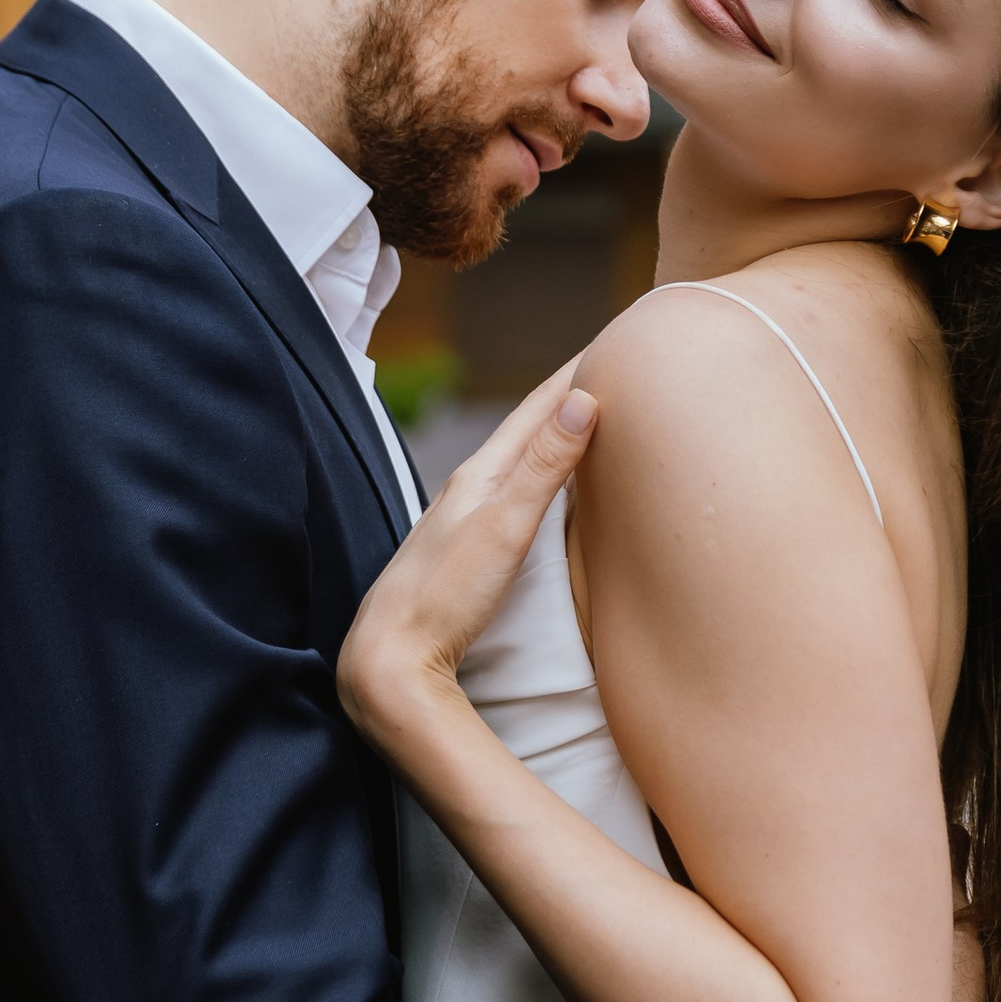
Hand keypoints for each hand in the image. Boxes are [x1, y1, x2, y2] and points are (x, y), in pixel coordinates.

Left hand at [338, 366, 599, 752]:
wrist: (390, 660)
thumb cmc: (443, 597)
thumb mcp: (503, 527)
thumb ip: (543, 468)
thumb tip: (582, 400)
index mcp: (479, 476)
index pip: (535, 409)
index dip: (574, 374)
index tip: (610, 341)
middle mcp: (469, 490)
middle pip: (528, 429)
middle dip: (568, 397)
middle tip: (609, 368)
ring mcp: (465, 521)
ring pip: (520, 464)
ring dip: (554, 437)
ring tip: (587, 418)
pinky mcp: (468, 553)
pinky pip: (515, 497)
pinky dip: (541, 479)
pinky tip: (546, 491)